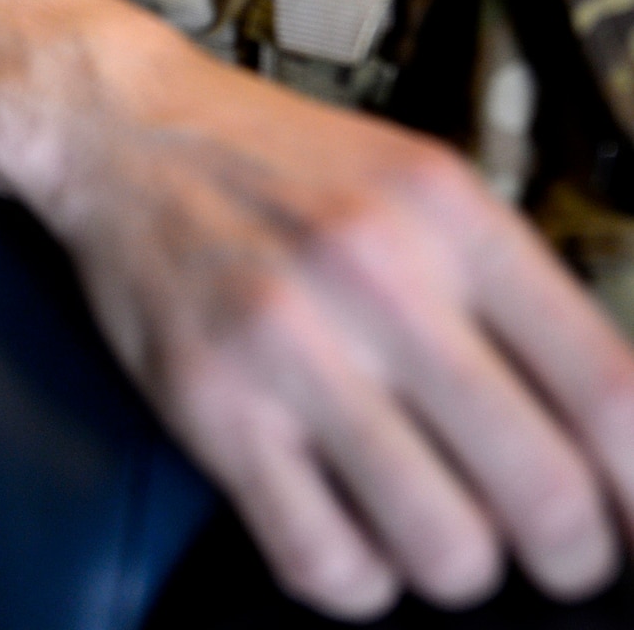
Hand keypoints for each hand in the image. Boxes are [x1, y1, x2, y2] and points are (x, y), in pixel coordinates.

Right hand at [27, 35, 633, 618]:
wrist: (127, 129)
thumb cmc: (281, 164)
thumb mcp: (420, 181)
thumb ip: (509, 288)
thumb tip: (609, 425)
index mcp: (448, 212)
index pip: (607, 388)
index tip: (630, 508)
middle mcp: (378, 275)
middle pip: (543, 491)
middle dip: (571, 551)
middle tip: (555, 546)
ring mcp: (290, 347)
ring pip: (445, 549)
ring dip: (458, 566)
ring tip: (439, 529)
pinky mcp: (214, 410)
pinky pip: (324, 565)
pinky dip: (358, 580)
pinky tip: (352, 532)